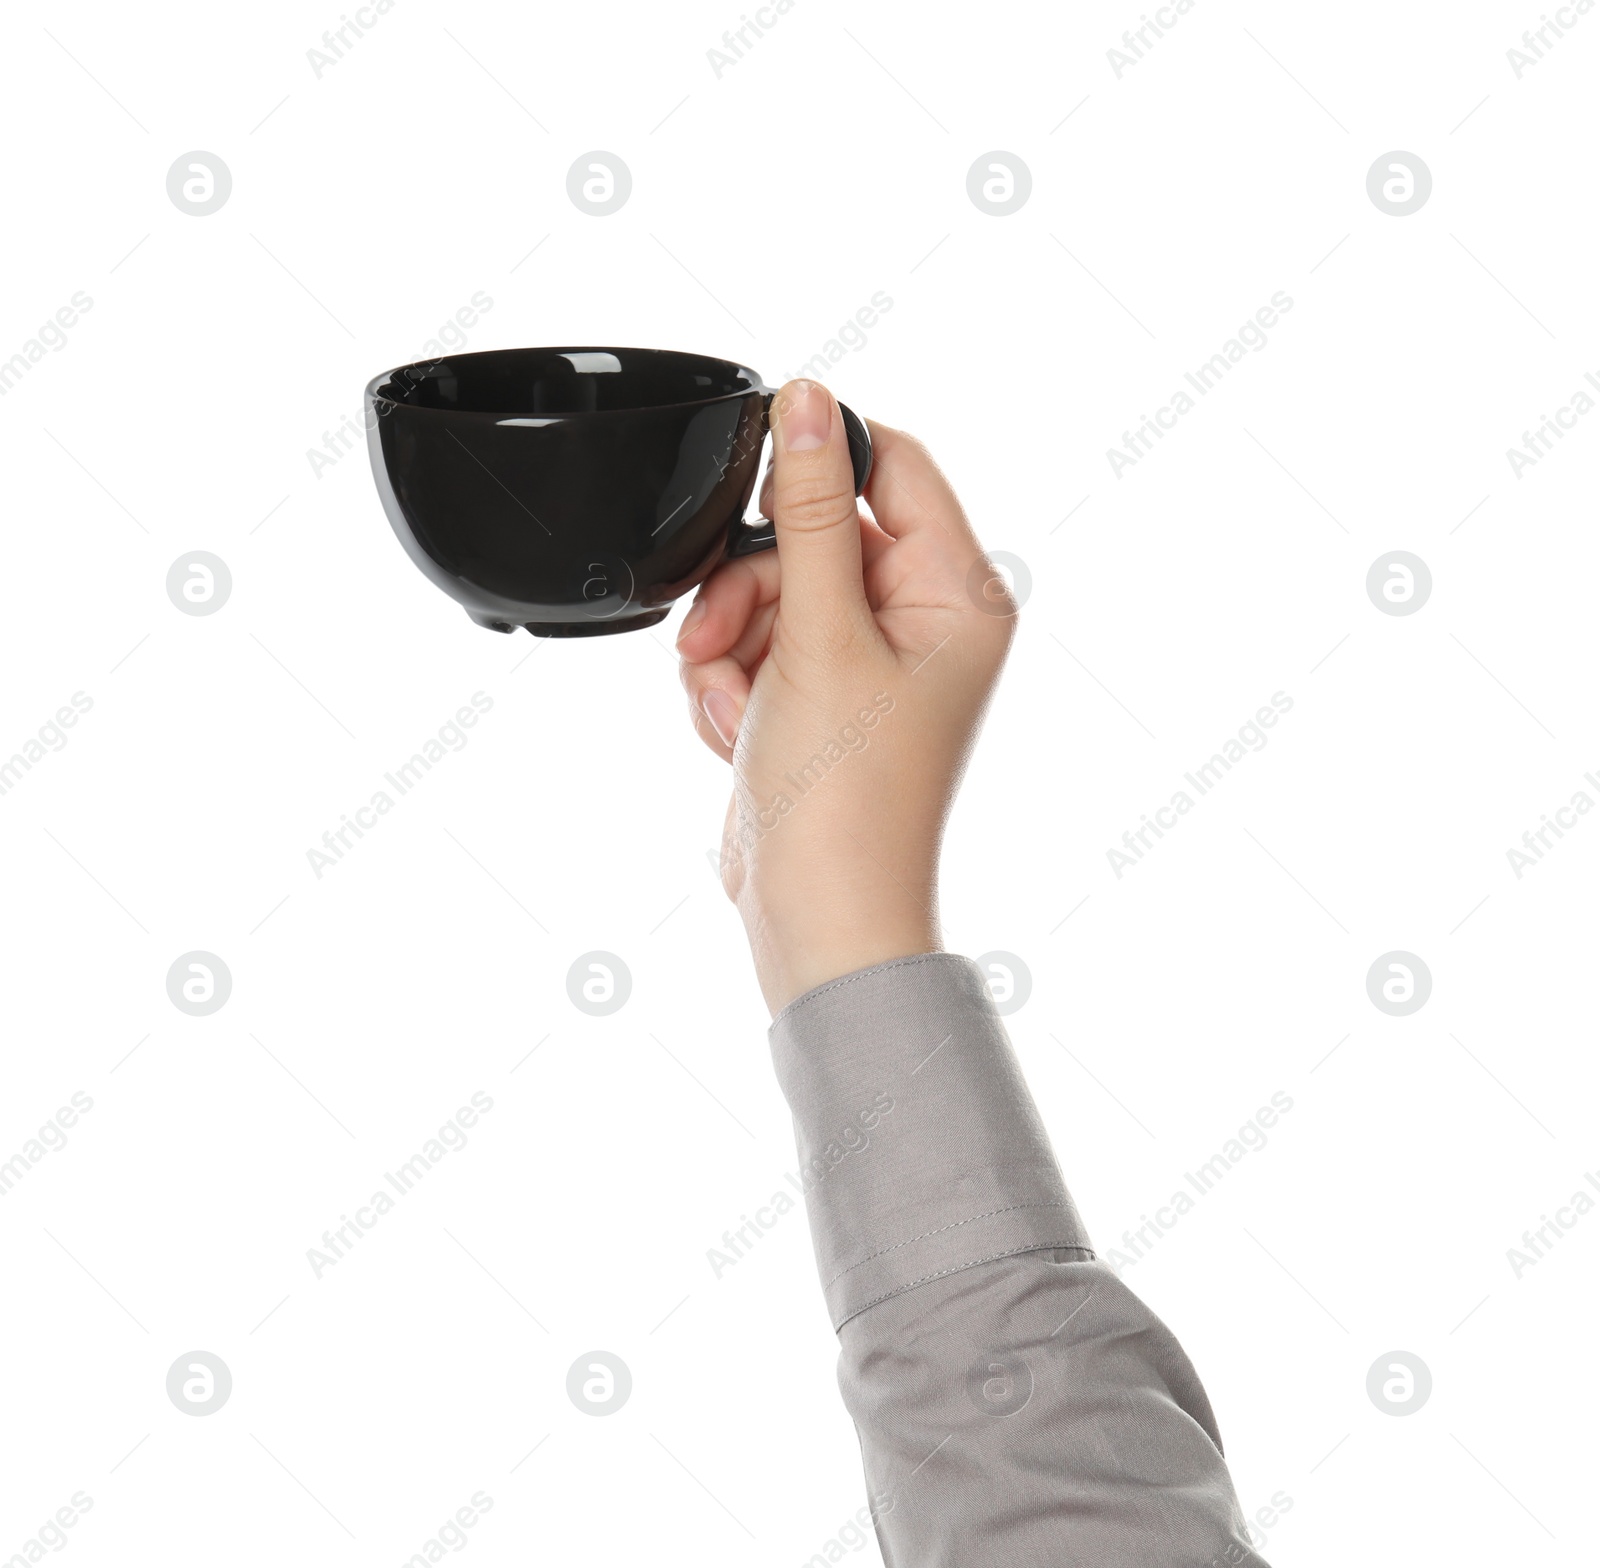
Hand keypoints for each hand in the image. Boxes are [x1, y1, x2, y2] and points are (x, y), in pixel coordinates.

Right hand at [676, 379, 1016, 1012]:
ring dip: (731, 639)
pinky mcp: (819, 696)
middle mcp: (921, 620)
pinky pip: (757, 644)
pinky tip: (738, 731)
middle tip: (725, 637)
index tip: (755, 487)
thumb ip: (809, 511)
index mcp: (958, 594)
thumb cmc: (844, 796)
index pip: (894, 466)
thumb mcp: (819, 633)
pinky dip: (730, 681)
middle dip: (753, 584)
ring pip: (773, 589)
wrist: (815, 912)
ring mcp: (867, 661)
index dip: (817, 464)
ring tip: (733, 702)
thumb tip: (808, 400)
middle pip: (816, 532)